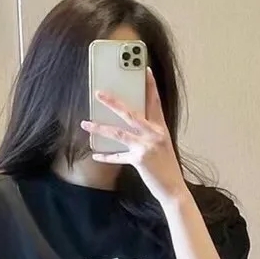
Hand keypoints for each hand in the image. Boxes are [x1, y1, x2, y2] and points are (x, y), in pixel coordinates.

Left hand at [81, 68, 188, 208]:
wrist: (173, 189)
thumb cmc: (166, 168)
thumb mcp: (162, 146)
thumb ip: (149, 133)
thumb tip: (130, 125)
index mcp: (161, 128)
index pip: (155, 102)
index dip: (150, 85)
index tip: (145, 69)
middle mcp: (154, 133)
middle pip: (130, 112)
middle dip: (113, 102)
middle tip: (99, 93)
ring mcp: (146, 146)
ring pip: (119, 132)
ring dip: (100, 127)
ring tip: (85, 122)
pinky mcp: (139, 159)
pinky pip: (118, 156)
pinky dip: (106, 156)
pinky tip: (95, 154)